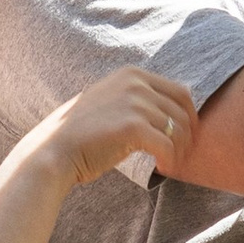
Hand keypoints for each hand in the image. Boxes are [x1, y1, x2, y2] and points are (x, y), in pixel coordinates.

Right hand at [44, 66, 199, 188]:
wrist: (54, 150)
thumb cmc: (81, 133)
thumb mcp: (110, 101)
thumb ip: (137, 99)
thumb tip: (170, 111)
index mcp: (131, 74)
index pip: (179, 91)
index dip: (189, 116)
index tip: (187, 135)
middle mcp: (135, 83)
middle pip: (182, 110)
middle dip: (188, 135)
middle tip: (184, 154)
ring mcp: (135, 102)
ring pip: (177, 129)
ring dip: (179, 150)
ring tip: (171, 164)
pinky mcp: (133, 126)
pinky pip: (167, 146)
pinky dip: (170, 160)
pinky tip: (162, 169)